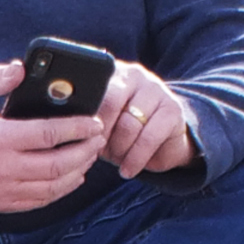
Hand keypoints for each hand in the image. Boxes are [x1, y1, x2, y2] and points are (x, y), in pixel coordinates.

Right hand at [0, 61, 105, 212]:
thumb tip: (20, 70)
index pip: (47, 135)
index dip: (76, 128)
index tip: (94, 122)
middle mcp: (1, 169)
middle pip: (57, 164)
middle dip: (84, 151)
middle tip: (98, 139)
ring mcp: (2, 190)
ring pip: (52, 186)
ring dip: (77, 171)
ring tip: (89, 155)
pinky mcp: (2, 203)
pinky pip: (40, 201)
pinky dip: (61, 190)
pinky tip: (72, 176)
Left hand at [91, 61, 198, 177]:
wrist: (160, 144)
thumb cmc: (119, 134)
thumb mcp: (99, 126)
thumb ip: (86, 120)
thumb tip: (70, 126)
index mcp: (110, 73)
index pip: (92, 91)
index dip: (86, 119)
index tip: (82, 139)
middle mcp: (133, 75)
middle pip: (110, 104)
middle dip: (101, 134)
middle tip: (98, 151)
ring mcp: (156, 89)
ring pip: (129, 124)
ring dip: (119, 150)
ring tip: (115, 160)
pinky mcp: (173, 109)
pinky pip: (149, 137)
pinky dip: (135, 158)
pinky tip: (128, 169)